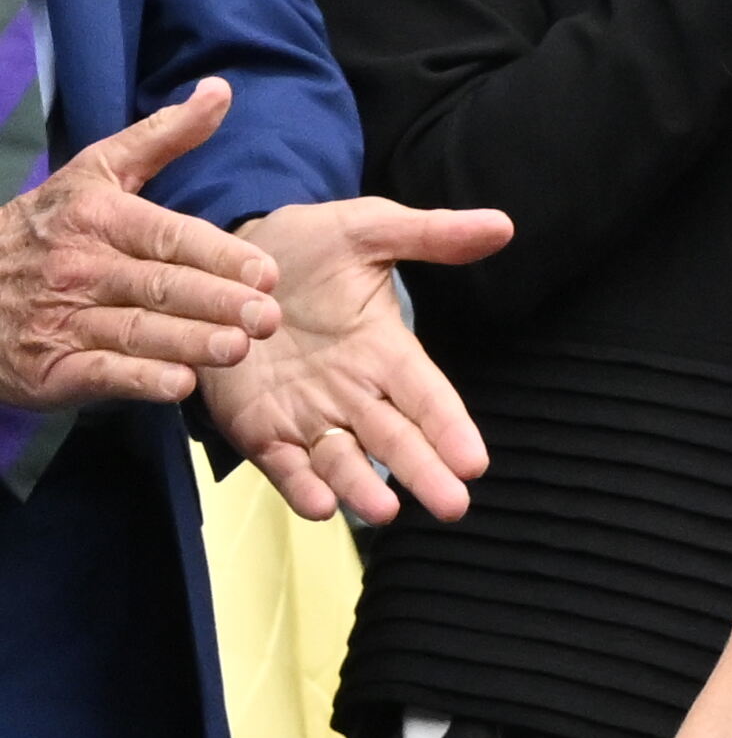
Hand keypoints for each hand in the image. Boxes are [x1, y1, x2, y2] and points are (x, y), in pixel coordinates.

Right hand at [0, 81, 276, 411]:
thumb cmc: (48, 229)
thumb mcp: (96, 173)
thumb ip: (161, 136)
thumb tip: (221, 90)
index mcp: (97, 217)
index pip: (167, 236)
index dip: (218, 254)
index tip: (267, 271)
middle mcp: (80, 267)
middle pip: (159, 285)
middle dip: (216, 301)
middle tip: (268, 317)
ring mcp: (63, 318)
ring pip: (135, 331)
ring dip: (188, 342)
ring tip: (237, 349)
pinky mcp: (51, 366)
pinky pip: (100, 372)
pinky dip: (139, 379)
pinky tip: (179, 384)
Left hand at [200, 192, 510, 522]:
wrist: (225, 262)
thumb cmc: (305, 246)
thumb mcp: (364, 229)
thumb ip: (427, 234)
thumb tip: (500, 226)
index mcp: (384, 350)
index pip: (427, 394)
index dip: (451, 427)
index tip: (476, 461)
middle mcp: (353, 392)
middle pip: (395, 438)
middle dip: (423, 471)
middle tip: (451, 505)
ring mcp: (306, 414)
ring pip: (343, 460)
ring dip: (362, 487)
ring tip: (382, 511)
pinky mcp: (260, 428)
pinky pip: (284, 464)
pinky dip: (300, 486)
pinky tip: (319, 505)